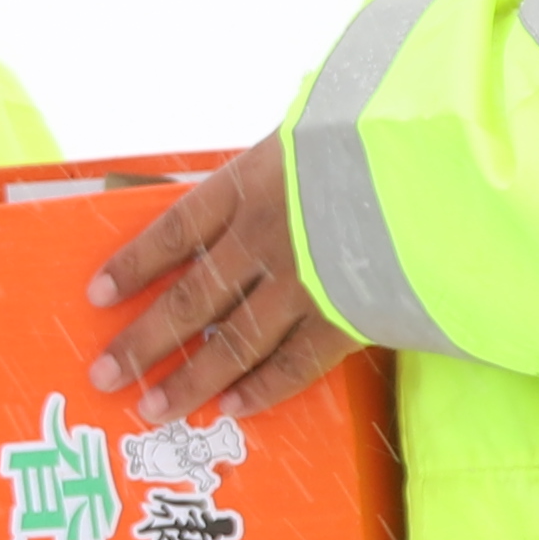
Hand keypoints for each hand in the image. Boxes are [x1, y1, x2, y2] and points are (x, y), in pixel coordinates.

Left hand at [83, 140, 361, 420]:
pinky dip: (262, 389)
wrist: (441, 158)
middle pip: (190, 300)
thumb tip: (264, 180)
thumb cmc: (379, 130)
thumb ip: (283, 164)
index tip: (97, 294)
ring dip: (189, 380)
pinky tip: (232, 410)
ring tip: (151, 408)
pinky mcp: (349, 315)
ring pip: (233, 342)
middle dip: (143, 341)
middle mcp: (264, 239)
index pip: (174, 232)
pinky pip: (295, 363)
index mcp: (250, 185)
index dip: (134, 265)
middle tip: (103, 376)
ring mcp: (305, 282)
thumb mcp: (315, 128)